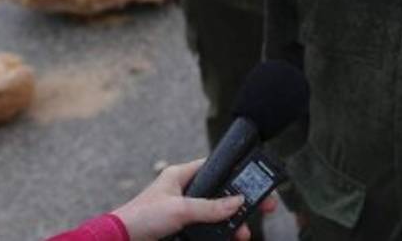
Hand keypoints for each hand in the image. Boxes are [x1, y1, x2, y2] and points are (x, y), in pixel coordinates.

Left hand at [112, 158, 254, 240]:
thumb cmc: (140, 218)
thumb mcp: (180, 209)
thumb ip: (210, 207)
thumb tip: (238, 202)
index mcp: (180, 176)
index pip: (214, 167)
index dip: (235, 173)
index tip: (255, 181)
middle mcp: (182, 192)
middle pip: (219, 194)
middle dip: (238, 204)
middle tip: (260, 208)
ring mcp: (181, 212)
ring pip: (214, 215)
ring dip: (230, 223)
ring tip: (242, 233)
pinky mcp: (179, 230)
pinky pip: (204, 230)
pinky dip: (217, 234)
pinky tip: (228, 238)